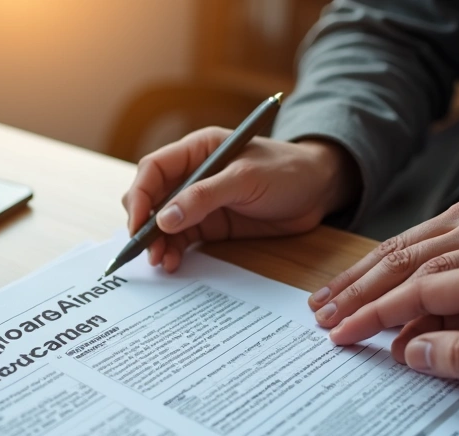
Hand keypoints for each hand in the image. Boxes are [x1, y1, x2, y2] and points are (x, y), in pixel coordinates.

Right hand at [124, 127, 361, 272]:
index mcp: (197, 149)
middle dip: (144, 223)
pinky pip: (182, 238)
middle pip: (152, 197)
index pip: (153, 169)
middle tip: (145, 250)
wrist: (320, 191)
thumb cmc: (287, 170)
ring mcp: (200, 201)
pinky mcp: (211, 223)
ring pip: (163, 222)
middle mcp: (193, 174)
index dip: (139, 196)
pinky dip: (174, 251)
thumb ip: (204, 198)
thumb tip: (164, 220)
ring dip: (157, 242)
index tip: (138, 224)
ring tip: (160, 262)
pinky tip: (173, 263)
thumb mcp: (246, 179)